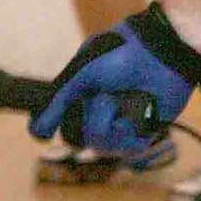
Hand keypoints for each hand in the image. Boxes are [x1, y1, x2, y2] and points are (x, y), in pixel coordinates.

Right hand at [30, 3, 200, 153]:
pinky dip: (132, 130)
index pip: (63, 123)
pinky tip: (141, 111)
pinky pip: (128, 149)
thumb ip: (59, 101)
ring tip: (125, 99)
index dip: (55, 126)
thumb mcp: (84, 73)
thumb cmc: (123, 55)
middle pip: (80, 138)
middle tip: (106, 95)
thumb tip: (36, 132)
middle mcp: (101, 111)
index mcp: (85, 95)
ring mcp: (121, 123)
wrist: (164, 51)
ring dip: (111, 121)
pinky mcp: (143, 132)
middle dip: (92, 118)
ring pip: (102, 146)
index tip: (44, 131)